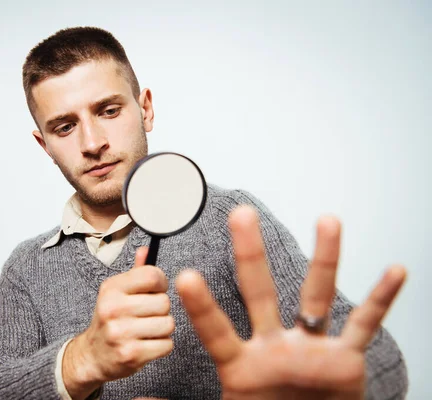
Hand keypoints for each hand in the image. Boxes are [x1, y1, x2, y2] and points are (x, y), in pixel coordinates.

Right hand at [63, 247, 174, 398]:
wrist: (93, 355)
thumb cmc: (111, 319)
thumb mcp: (117, 292)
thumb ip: (135, 272)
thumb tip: (146, 250)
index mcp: (111, 288)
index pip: (152, 275)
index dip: (160, 283)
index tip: (154, 291)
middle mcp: (113, 308)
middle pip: (164, 302)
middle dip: (161, 310)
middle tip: (146, 315)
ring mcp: (120, 333)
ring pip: (168, 324)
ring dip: (162, 328)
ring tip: (146, 330)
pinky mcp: (130, 354)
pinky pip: (167, 345)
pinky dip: (161, 346)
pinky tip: (146, 344)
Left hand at [176, 205, 406, 399]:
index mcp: (240, 364)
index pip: (216, 330)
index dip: (202, 306)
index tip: (185, 276)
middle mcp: (274, 346)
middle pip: (259, 291)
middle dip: (250, 253)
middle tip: (240, 213)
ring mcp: (310, 349)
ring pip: (316, 295)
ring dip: (324, 259)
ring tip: (328, 219)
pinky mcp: (345, 361)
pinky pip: (366, 325)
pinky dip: (381, 300)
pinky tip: (395, 272)